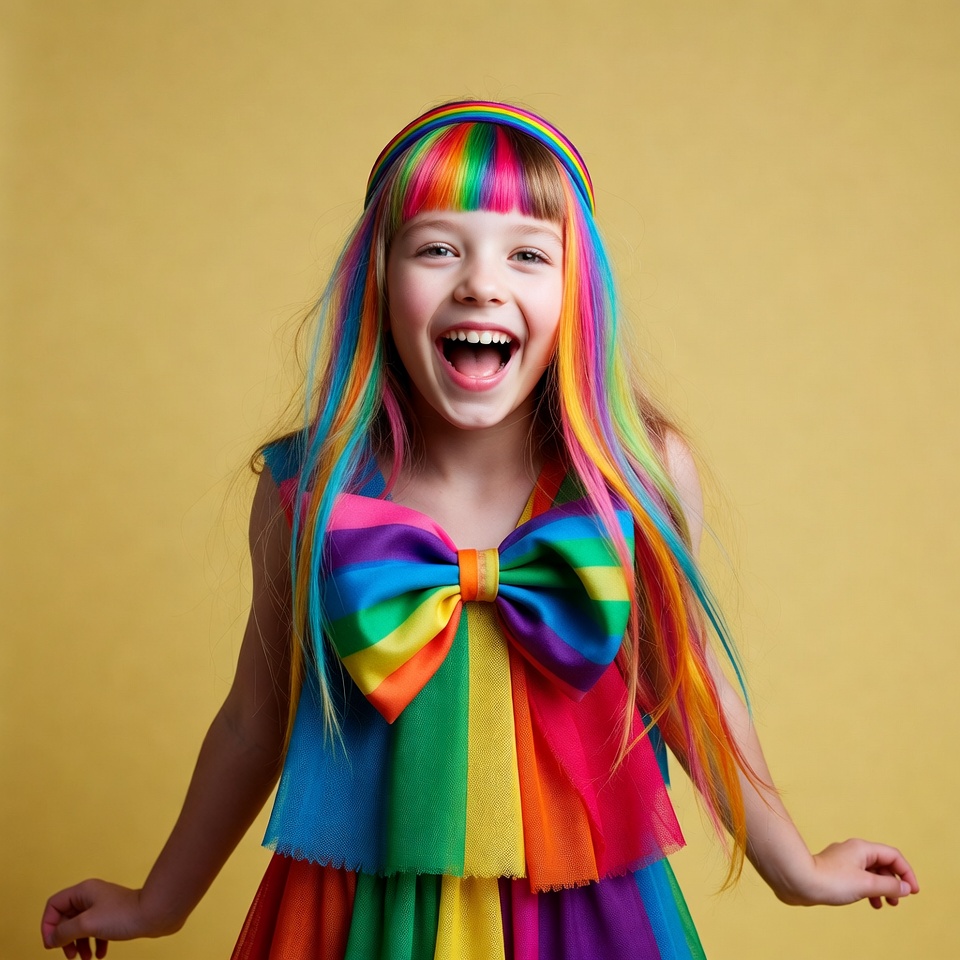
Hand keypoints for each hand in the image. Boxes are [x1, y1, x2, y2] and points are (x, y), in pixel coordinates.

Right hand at [41, 879, 177, 958]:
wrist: (155, 913)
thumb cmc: (123, 915)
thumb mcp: (87, 924)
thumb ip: (64, 932)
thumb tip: (51, 939)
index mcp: (83, 891)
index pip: (54, 905)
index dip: (47, 925)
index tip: (52, 945)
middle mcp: (92, 895)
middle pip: (66, 918)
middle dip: (65, 939)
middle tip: (69, 956)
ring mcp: (103, 905)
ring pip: (81, 926)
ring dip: (79, 944)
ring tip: (85, 958)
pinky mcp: (114, 915)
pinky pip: (97, 930)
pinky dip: (95, 943)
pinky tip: (101, 954)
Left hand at [780, 838, 918, 908]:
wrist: (799, 882)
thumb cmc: (831, 881)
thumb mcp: (867, 885)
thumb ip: (889, 886)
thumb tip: (905, 887)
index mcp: (862, 848)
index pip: (893, 855)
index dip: (907, 872)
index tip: (913, 891)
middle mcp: (853, 850)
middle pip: (882, 863)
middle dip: (894, 882)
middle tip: (898, 901)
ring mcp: (843, 860)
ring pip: (871, 872)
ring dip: (882, 887)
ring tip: (885, 904)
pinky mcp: (834, 870)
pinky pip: (859, 877)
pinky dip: (868, 889)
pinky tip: (868, 902)